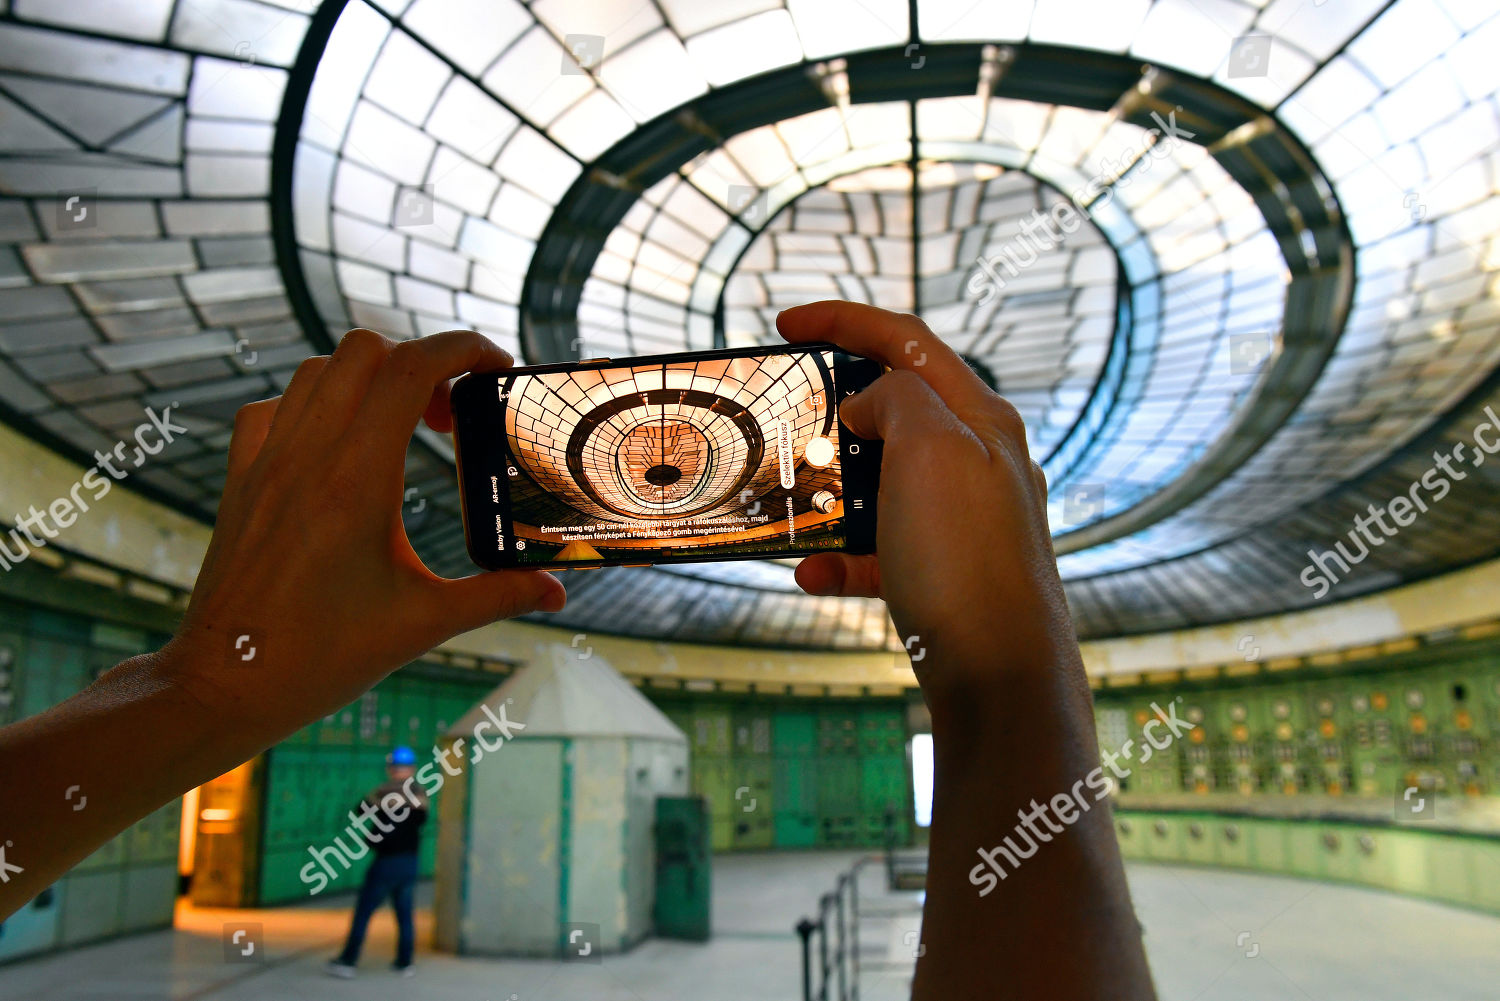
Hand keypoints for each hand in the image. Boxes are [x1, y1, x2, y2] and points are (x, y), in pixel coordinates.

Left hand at [166, 329, 565, 736]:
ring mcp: (266, 461)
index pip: (412, 369)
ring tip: (401, 427)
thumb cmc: (322, 658)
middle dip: (421, 361)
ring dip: (368, 377)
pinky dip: (313, 403)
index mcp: (357, 480)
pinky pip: (273, 406)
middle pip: (366, 351)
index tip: (495, 368)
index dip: (463, 349)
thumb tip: (558, 591)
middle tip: (450, 415)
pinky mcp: (241, 478)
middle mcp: (307, 455)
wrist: (225, 684)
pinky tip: (336, 444)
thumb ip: (499, 596)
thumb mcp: (424, 624)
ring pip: (318, 369)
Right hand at [778, 302, 1076, 712]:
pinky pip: (881, 553)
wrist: (1001, 676)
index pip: (908, 341)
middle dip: (835, 412)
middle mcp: (980, 463)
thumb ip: (896, 400)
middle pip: (896, 411)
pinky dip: (842, 558)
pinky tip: (810, 574)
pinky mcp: (947, 576)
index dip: (845, 321)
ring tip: (787, 501)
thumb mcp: (928, 448)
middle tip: (786, 418)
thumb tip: (870, 405)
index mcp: (981, 418)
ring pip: (882, 484)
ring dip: (830, 490)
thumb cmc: (966, 557)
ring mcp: (965, 522)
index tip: (785, 323)